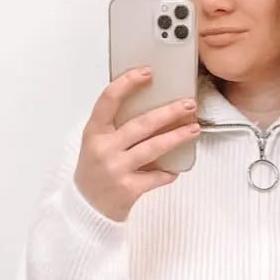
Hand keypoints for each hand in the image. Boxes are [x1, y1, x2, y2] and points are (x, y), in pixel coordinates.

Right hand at [74, 70, 199, 222]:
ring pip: (153, 148)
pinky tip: (175, 169)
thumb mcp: (96, 143)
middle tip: (188, 104)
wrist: (86, 208)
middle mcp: (104, 148)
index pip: (109, 99)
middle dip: (169, 112)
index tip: (147, 72)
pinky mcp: (128, 189)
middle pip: (141, 124)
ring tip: (194, 130)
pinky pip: (155, 177)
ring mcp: (116, 169)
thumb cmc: (95, 171)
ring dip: (177, 137)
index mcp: (94, 132)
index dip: (128, 82)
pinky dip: (167, 173)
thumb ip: (115, 126)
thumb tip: (151, 106)